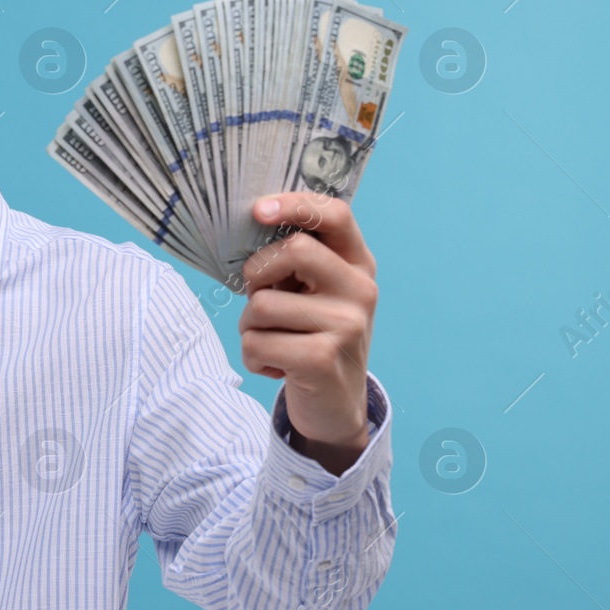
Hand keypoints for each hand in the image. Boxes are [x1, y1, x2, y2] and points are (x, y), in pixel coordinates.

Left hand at [238, 193, 376, 464]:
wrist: (336, 405)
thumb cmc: (313, 337)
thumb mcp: (316, 294)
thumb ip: (296, 260)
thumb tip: (252, 222)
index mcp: (358, 264)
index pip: (334, 216)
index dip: (295, 204)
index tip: (258, 210)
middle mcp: (360, 290)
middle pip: (293, 250)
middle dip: (257, 273)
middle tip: (260, 298)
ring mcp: (346, 325)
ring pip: (262, 304)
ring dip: (249, 326)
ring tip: (274, 341)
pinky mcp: (321, 358)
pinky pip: (256, 342)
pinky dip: (253, 357)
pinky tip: (277, 366)